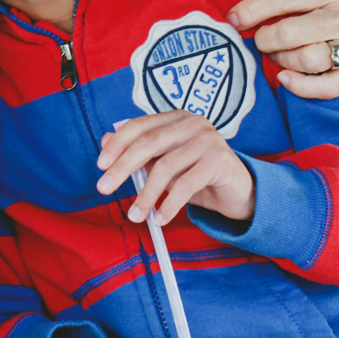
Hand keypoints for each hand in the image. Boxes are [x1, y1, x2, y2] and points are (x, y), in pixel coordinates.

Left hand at [96, 110, 254, 224]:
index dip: (117, 144)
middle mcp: (191, 123)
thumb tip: (105, 141)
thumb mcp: (164, 165)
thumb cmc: (196, 177)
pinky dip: (169, 204)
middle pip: (148, 143)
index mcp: (175, 118)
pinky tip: (160, 218)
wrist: (238, 192)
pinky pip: (186, 185)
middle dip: (122, 167)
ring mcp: (208, 139)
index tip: (100, 165)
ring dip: (146, 194)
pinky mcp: (220, 160)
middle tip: (104, 187)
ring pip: (166, 167)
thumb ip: (139, 153)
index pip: (139, 126)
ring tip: (136, 214)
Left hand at [229, 0, 338, 99]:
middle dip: (264, 37)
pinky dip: (303, 87)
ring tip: (279, 50)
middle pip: (291, 33)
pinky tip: (285, 77)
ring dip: (282, 58)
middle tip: (259, 36)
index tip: (234, 17)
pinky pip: (330, 87)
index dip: (253, 9)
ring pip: (307, 60)